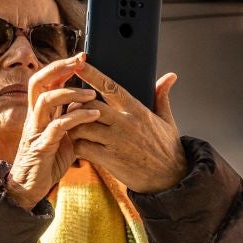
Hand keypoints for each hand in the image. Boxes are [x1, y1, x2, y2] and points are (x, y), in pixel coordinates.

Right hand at [5, 55, 103, 209]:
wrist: (30, 189)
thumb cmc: (48, 162)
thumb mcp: (63, 137)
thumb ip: (71, 119)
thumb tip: (89, 103)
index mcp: (40, 113)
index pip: (45, 81)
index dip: (61, 67)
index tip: (81, 57)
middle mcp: (34, 117)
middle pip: (38, 82)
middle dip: (59, 68)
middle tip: (81, 61)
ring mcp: (36, 131)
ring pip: (46, 100)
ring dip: (70, 93)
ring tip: (93, 94)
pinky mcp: (41, 147)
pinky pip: (57, 126)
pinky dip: (77, 117)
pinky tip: (94, 115)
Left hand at [68, 61, 189, 194]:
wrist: (170, 178)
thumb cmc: (167, 148)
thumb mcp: (166, 120)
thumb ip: (161, 96)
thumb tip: (170, 76)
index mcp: (137, 110)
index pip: (110, 86)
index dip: (92, 74)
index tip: (78, 64)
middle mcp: (125, 123)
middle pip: (89, 105)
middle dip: (76, 104)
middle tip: (71, 107)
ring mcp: (116, 142)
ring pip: (82, 126)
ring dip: (73, 126)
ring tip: (73, 127)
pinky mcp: (109, 159)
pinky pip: (82, 147)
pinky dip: (77, 145)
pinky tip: (79, 146)